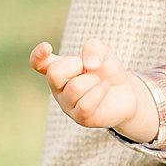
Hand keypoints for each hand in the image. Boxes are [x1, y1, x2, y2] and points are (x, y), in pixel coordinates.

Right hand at [31, 39, 157, 142]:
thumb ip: (93, 48)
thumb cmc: (107, 72)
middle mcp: (58, 88)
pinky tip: (104, 89)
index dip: (38, 56)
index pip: (38, 64)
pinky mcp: (80, 118)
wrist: (127, 93)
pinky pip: (86, 104)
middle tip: (90, 68)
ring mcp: (67, 105)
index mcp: (58, 70)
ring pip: (75, 87)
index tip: (46, 47)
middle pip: (54, 73)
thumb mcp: (103, 52)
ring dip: (94, 80)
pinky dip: (100, 91)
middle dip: (76, 65)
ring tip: (100, 82)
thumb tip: (89, 64)